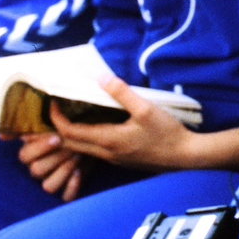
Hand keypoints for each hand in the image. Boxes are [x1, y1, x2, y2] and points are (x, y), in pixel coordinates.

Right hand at [16, 130, 86, 199]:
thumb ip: (27, 129)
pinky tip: (78, 172)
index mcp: (30, 155)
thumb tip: (1, 136)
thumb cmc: (66, 134)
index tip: (57, 138)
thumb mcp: (50, 127)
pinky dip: (72, 187)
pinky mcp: (66, 193)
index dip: (39, 148)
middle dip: (55, 157)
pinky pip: (65, 198)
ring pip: (48, 187)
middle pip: (37, 170)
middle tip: (70, 146)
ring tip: (76, 157)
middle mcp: (37, 171)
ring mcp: (50, 183)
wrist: (87, 143)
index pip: (24, 156)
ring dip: (63, 171)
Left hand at [48, 76, 196, 168]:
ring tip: (71, 115)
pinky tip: (93, 125)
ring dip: (72, 134)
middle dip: (59, 127)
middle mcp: (107, 153)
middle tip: (57, 108)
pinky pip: (94, 151)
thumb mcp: (146, 108)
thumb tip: (101, 77)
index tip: (53, 102)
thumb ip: (122, 92)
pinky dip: (86, 138)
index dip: (57, 118)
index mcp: (109, 140)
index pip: (70, 132)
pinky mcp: (121, 160)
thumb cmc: (167, 134)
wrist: (186, 157)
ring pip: (82, 149)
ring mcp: (114, 159)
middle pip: (71, 144)